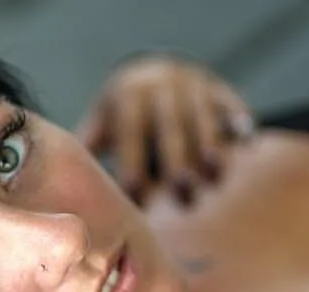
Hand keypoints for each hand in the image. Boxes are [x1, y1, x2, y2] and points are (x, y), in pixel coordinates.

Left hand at [75, 55, 253, 205]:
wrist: (156, 68)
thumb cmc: (125, 113)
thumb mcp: (104, 122)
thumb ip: (90, 154)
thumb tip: (63, 197)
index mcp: (128, 99)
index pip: (131, 141)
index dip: (135, 172)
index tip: (139, 204)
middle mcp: (160, 89)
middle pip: (172, 132)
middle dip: (179, 166)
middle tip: (185, 200)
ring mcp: (193, 87)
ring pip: (205, 122)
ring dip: (212, 151)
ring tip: (214, 179)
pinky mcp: (219, 90)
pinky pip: (233, 106)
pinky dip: (240, 124)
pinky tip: (245, 144)